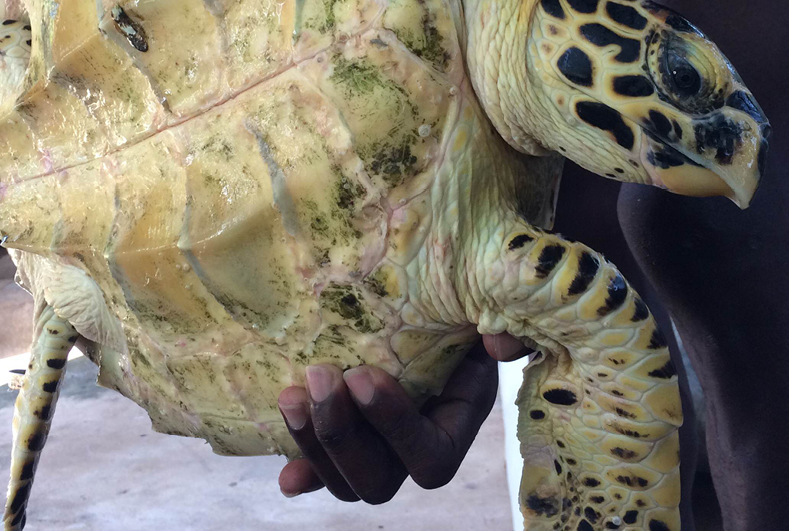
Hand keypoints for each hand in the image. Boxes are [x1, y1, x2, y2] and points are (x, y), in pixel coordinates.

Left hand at [276, 332, 527, 502]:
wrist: (426, 307)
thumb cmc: (457, 311)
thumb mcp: (483, 314)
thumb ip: (504, 328)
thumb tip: (499, 342)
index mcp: (456, 424)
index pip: (430, 454)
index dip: (394, 425)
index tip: (363, 375)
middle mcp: (415, 450)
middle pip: (379, 479)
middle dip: (343, 434)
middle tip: (322, 376)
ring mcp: (378, 453)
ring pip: (344, 481)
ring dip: (314, 444)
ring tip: (291, 395)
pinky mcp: (345, 443)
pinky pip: (320, 473)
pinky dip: (302, 470)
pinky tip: (285, 472)